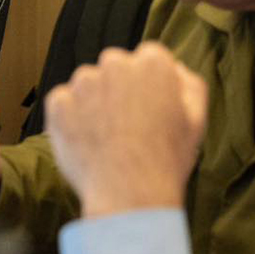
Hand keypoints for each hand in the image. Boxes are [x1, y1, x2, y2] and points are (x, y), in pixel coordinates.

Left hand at [44, 42, 208, 218]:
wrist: (129, 194)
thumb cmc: (167, 160)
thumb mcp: (196, 120)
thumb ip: (189, 84)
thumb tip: (176, 68)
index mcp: (153, 63)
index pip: (148, 59)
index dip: (149, 84)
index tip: (149, 108)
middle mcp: (115, 63)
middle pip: (115, 67)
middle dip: (119, 88)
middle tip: (127, 125)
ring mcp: (83, 82)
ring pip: (87, 84)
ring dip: (93, 102)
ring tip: (107, 138)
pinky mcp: (58, 102)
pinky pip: (63, 103)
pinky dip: (71, 118)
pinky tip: (87, 141)